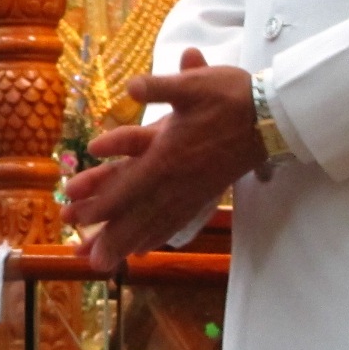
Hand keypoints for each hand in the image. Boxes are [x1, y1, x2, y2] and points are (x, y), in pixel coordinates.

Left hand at [62, 49, 263, 271]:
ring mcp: (191, 190)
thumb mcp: (194, 84)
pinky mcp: (204, 193)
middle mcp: (177, 180)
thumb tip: (132, 85)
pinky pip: (176, 222)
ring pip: (154, 224)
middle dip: (110, 237)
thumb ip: (160, 86)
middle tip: (85, 261)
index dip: (101, 205)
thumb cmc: (232, 97)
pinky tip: (145, 249)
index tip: (76, 222)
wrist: (272, 115)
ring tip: (105, 265)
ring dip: (128, 244)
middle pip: (137, 216)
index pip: (128, 186)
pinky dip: (157, 237)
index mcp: (167, 155)